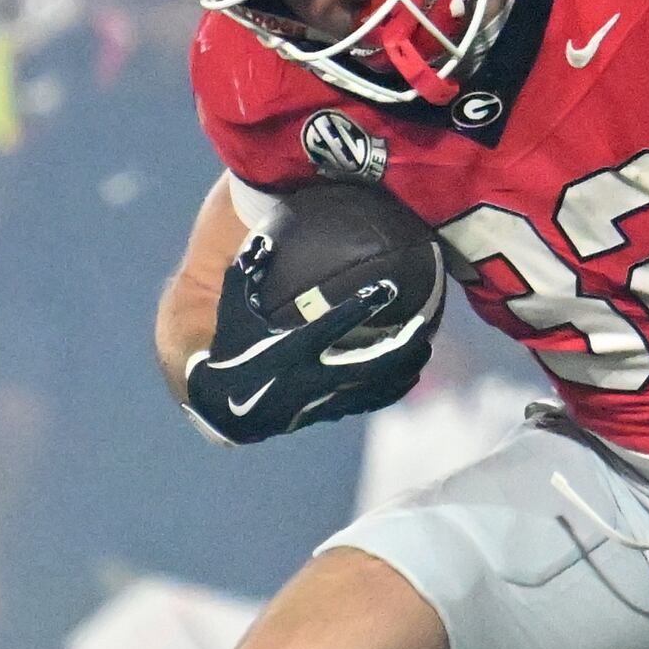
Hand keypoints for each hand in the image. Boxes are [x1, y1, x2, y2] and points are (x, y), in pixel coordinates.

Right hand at [183, 229, 444, 443]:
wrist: (223, 409)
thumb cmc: (231, 351)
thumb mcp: (232, 311)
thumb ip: (247, 272)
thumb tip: (263, 234)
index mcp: (289, 350)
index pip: (331, 327)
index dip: (360, 309)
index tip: (387, 288)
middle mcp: (309, 379)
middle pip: (370, 366)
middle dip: (401, 348)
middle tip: (423, 326)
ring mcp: (321, 401)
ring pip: (375, 389)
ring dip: (404, 369)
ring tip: (426, 347)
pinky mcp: (327, 414)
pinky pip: (368, 403)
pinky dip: (392, 390)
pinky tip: (410, 375)